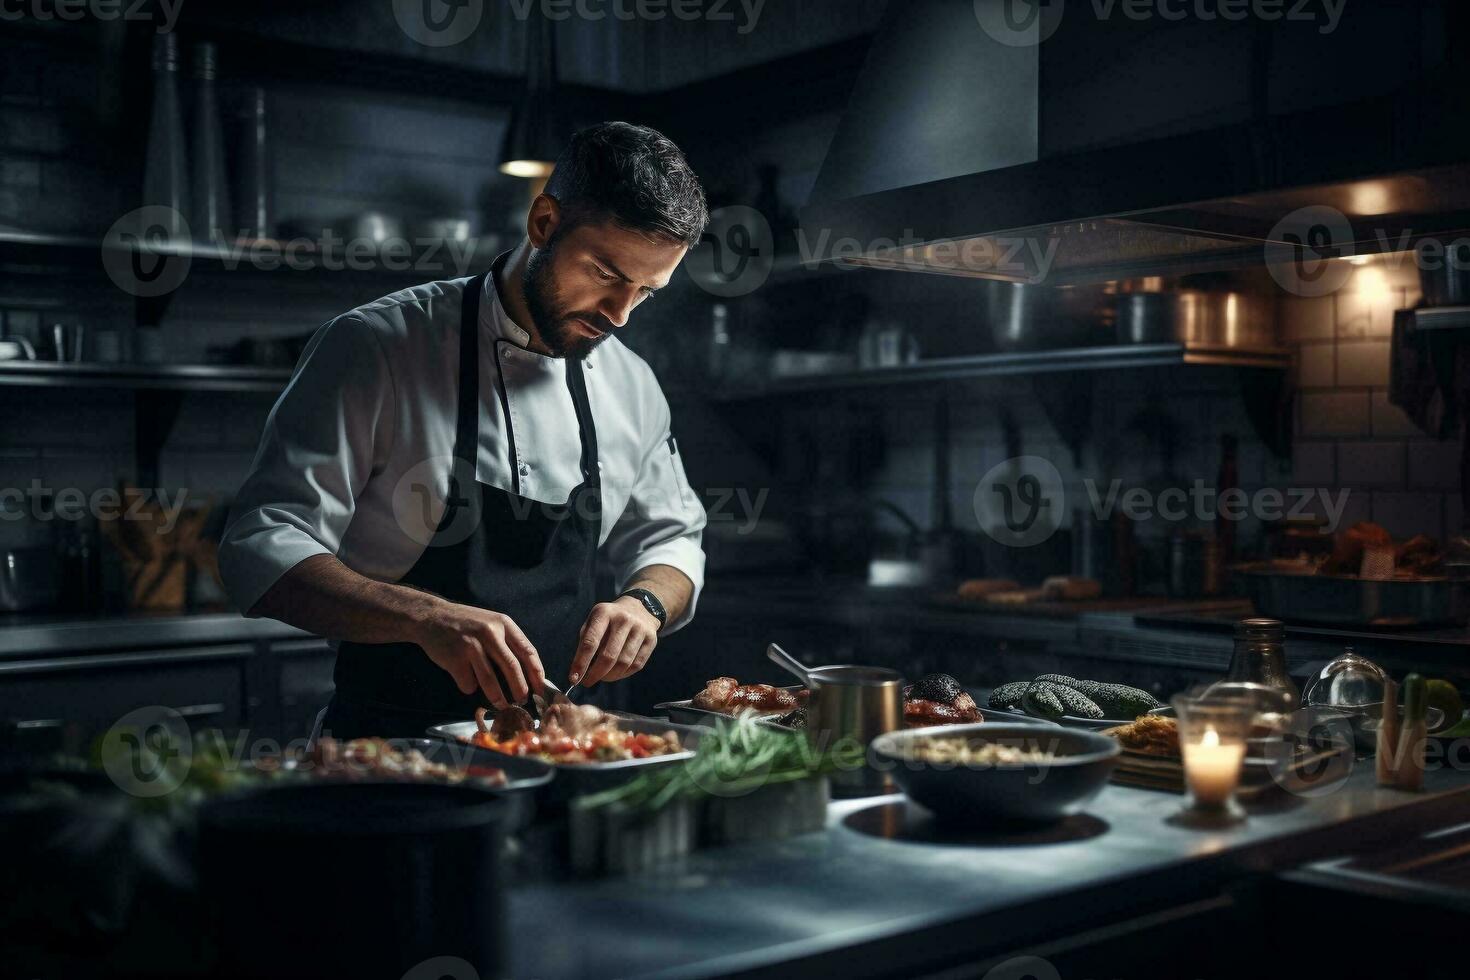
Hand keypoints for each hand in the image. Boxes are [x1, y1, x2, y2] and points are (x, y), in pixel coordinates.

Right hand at [413, 600, 544, 707]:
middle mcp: (489, 633)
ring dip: (498, 697)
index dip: (536, 673)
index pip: (528, 651)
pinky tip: (469, 683)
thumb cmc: (468, 624)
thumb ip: (508, 643)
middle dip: (520, 689)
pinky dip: (470, 688)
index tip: (540, 689)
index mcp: (504, 624)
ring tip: (503, 705)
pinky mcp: (454, 658)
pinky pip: (468, 683)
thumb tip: (528, 675)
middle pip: (512, 667)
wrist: (432, 617)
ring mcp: (470, 645)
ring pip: (490, 680)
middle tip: (523, 701)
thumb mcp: (492, 624)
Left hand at [570, 596, 659, 686]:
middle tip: (588, 682)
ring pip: (624, 663)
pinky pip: (636, 665)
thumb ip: (585, 642)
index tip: (574, 679)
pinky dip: (623, 674)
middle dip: (596, 674)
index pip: (591, 642)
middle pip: (608, 656)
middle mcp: (623, 619)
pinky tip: (616, 674)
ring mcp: (640, 629)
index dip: (581, 663)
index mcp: (604, 613)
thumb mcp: (593, 621)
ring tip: (602, 677)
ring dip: (610, 676)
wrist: (639, 608)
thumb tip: (579, 671)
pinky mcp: (651, 639)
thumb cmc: (609, 619)